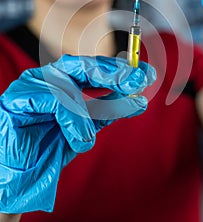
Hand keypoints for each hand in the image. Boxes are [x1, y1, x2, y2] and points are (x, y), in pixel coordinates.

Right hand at [0, 55, 155, 213]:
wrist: (19, 174)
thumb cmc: (50, 147)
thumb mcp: (87, 127)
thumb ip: (107, 111)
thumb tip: (138, 99)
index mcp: (66, 81)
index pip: (97, 68)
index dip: (122, 71)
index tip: (146, 75)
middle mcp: (51, 77)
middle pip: (85, 66)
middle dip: (113, 73)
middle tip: (136, 80)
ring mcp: (34, 83)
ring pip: (71, 83)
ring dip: (90, 109)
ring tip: (91, 136)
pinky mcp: (20, 97)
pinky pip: (55, 101)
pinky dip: (72, 121)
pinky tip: (78, 140)